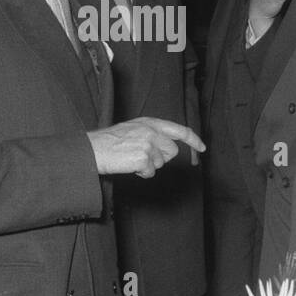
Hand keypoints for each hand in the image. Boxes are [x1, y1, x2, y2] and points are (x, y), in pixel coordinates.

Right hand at [87, 117, 205, 178]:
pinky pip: (151, 172)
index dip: (193, 140)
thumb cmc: (110, 141)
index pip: (179, 130)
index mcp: (150, 122)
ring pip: (161, 163)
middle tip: (142, 157)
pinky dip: (141, 173)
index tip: (202, 148)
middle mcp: (152, 131)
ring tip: (131, 159)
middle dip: (161, 158)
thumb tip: (169, 147)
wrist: (93, 149)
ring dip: (149, 165)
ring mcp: (148, 145)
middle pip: (172, 152)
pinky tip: (129, 166)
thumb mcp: (133, 129)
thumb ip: (153, 133)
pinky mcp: (144, 158)